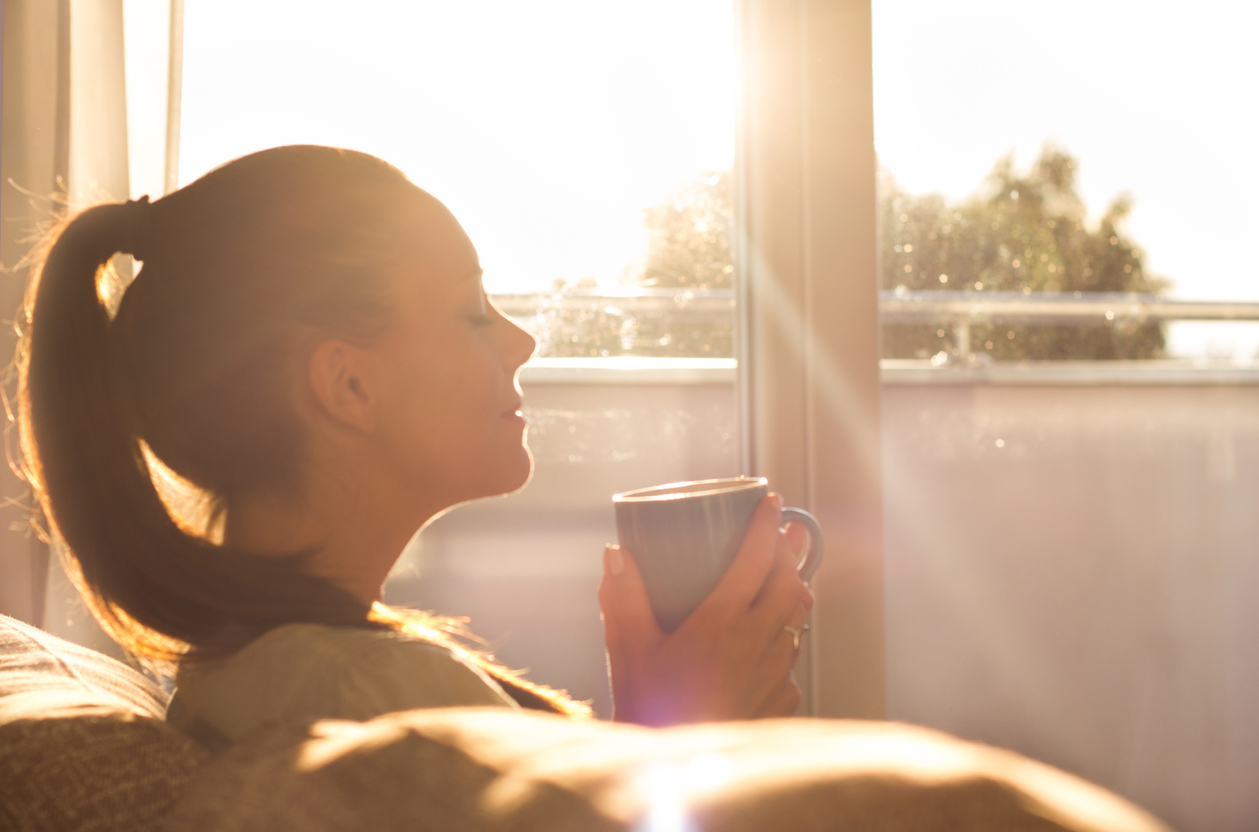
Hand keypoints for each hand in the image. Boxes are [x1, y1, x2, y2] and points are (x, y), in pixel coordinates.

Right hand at [598, 493, 813, 725]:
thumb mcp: (628, 649)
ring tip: (782, 577)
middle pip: (790, 584)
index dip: (765, 526)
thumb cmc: (650, 708)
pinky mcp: (781, 699)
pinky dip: (785, 639)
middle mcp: (756, 644)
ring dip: (792, 593)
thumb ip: (622, 598)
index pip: (755, 560)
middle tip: (786, 531)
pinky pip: (791, 659)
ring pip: (797, 620)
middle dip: (790, 552)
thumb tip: (617, 554)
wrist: (674, 776)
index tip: (771, 502)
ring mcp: (774, 673)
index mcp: (720, 624)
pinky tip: (769, 641)